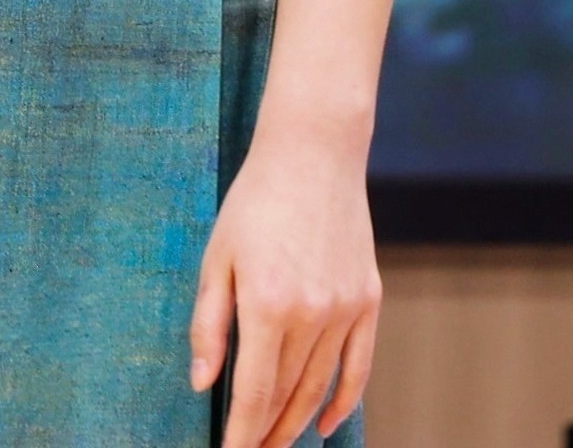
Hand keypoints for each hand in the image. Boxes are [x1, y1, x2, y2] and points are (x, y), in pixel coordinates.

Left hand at [188, 127, 378, 447]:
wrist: (315, 154)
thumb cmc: (256, 203)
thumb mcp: (217, 260)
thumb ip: (209, 326)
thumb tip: (204, 384)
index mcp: (267, 305)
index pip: (254, 395)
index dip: (240, 435)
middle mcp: (312, 314)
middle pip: (287, 398)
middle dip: (265, 434)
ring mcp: (345, 308)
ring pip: (320, 388)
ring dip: (297, 423)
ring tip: (275, 442)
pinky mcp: (368, 299)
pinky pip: (359, 366)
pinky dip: (345, 401)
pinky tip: (325, 424)